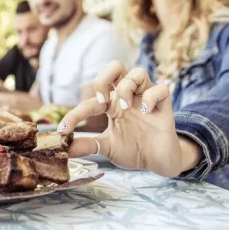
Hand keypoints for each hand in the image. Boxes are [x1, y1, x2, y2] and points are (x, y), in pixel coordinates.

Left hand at [57, 61, 201, 177]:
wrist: (158, 163)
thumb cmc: (133, 151)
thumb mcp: (106, 148)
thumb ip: (87, 146)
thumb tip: (63, 148)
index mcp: (112, 106)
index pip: (90, 101)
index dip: (74, 114)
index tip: (63, 130)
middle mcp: (128, 97)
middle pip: (115, 66)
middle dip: (104, 77)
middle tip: (103, 102)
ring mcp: (146, 99)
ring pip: (138, 72)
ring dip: (127, 86)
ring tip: (126, 107)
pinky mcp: (165, 106)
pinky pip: (161, 89)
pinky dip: (151, 97)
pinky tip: (148, 112)